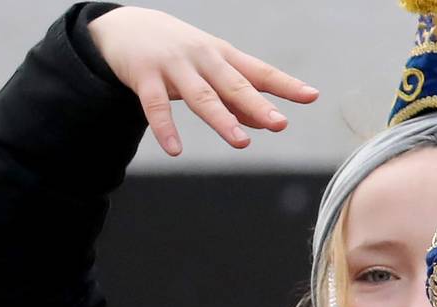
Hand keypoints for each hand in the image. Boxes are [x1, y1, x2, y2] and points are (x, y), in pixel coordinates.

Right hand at [88, 7, 316, 155]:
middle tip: (280, 124)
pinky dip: (165, 128)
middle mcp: (203, 58)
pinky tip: (175, 149)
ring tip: (241, 142)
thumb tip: (265, 122)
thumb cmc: (178, 51)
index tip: (312, 95)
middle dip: (258, 105)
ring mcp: (173, 66)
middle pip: (234, 84)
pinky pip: (156, 106)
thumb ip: (236, 96)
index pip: (260, 72)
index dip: (286, 84)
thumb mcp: (210, 68)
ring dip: (222, 119)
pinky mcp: (144, 76)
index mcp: (224, 56)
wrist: (124, 26)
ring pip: (201, 96)